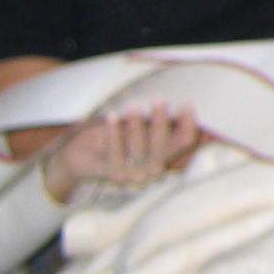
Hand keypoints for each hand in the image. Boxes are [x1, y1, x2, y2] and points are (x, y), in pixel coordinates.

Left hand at [41, 102, 201, 203]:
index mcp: (166, 157)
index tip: (185, 103)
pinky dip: (113, 133)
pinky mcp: (111, 173)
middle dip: (161, 123)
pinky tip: (112, 116)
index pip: (184, 142)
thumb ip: (159, 121)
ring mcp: (132, 174)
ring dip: (136, 126)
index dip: (188, 124)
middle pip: (162, 147)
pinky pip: (114, 152)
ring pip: (139, 150)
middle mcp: (153, 169)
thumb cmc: (119, 138)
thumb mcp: (142, 128)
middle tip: (159, 100)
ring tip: (133, 105)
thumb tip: (181, 101)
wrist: (85, 159)